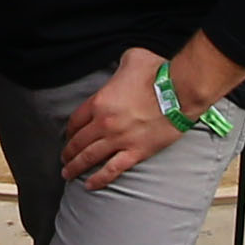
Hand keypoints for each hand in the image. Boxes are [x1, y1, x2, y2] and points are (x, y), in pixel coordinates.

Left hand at [63, 48, 183, 185]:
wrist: (180, 91)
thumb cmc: (158, 73)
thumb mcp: (132, 58)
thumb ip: (119, 66)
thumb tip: (121, 68)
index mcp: (100, 102)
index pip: (76, 120)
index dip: (69, 130)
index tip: (68, 136)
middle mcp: (105, 123)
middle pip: (79, 141)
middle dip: (68, 151)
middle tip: (63, 158)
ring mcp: (119, 140)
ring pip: (90, 157)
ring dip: (75, 166)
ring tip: (67, 174)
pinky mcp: (136, 152)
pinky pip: (112, 170)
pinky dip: (99, 179)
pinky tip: (89, 185)